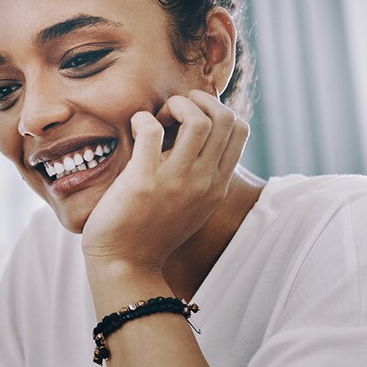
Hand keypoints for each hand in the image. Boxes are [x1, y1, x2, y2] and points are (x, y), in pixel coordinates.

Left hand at [80, 89, 248, 274]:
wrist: (126, 265)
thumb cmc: (151, 232)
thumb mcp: (192, 206)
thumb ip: (202, 177)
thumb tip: (197, 137)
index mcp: (217, 185)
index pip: (240, 129)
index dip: (216, 110)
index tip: (191, 119)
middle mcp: (204, 181)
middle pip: (224, 117)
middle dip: (198, 101)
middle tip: (173, 112)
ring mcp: (176, 180)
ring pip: (198, 119)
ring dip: (176, 106)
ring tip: (157, 118)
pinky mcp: (144, 179)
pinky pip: (152, 130)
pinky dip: (143, 119)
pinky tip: (134, 128)